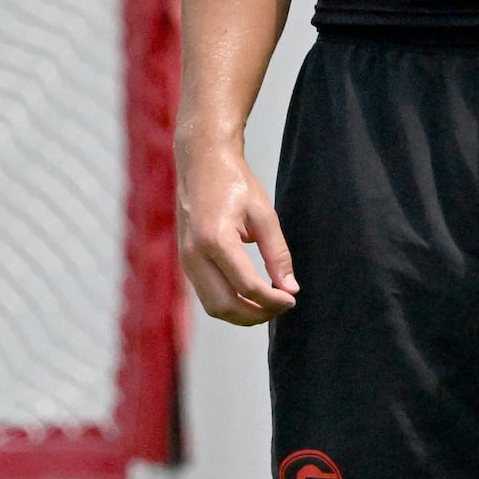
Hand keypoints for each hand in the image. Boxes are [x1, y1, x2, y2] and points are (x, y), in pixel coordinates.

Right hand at [179, 137, 297, 326]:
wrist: (201, 163)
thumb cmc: (234, 183)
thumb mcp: (264, 215)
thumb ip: (277, 254)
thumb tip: (290, 289)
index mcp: (215, 239)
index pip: (247, 286)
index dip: (273, 300)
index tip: (292, 299)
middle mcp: (194, 254)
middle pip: (225, 306)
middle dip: (257, 315)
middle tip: (282, 306)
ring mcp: (186, 260)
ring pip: (213, 307)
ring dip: (242, 315)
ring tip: (269, 305)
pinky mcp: (186, 262)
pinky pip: (207, 295)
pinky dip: (229, 303)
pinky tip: (251, 297)